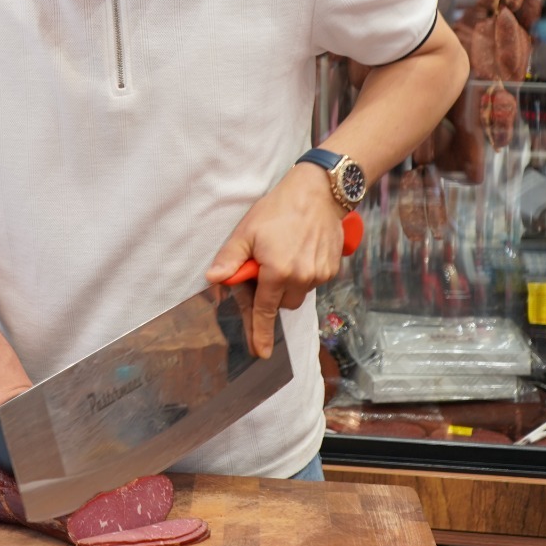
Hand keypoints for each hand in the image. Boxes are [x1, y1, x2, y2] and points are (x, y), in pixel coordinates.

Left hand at [204, 164, 347, 358]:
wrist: (319, 192)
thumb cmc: (279, 209)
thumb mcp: (247, 230)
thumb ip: (231, 258)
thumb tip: (214, 279)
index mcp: (277, 271)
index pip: (264, 310)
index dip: (259, 332)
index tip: (259, 352)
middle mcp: (301, 277)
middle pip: (281, 303)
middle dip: (271, 293)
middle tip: (265, 269)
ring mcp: (319, 275)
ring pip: (297, 294)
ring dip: (287, 284)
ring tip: (284, 254)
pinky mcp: (331, 270)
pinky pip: (312, 283)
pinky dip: (303, 274)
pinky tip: (300, 251)